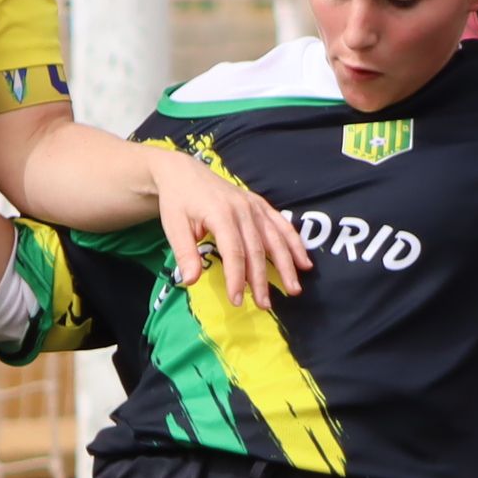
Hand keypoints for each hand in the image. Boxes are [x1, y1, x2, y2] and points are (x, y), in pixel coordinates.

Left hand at [149, 149, 310, 308]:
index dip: (237, 278)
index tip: (236, 300)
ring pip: (274, 239)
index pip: (234, 252)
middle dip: (261, 280)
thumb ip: (185, 253)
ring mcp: (254, 206)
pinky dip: (295, 243)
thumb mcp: (173, 226)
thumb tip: (190, 281)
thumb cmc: (177, 201)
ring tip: (294, 289)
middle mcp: (242, 210)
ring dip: (286, 265)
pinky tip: (304, 262)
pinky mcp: (259, 205)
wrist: (183, 172)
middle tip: (264, 305)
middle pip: (257, 250)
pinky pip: (281, 225)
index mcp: (221, 214)